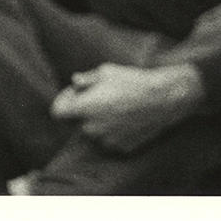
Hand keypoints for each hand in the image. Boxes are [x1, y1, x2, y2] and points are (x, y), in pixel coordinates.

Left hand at [50, 63, 205, 152]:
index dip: (63, 102)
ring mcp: (107, 140)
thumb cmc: (132, 82)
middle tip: (98, 96)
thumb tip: (74, 83)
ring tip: (114, 106)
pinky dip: (112, 130)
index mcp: (83, 108)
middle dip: (82, 110)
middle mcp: (92, 128)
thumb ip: (85, 80)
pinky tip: (125, 117)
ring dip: (97, 121)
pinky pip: (109, 140)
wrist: (163, 99)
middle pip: (76, 122)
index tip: (75, 94)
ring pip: (92, 132)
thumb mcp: (105, 72)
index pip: (57, 113)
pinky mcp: (122, 148)